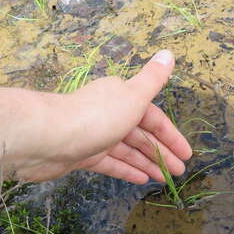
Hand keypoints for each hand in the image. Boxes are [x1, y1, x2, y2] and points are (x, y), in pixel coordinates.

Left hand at [17, 50, 191, 184]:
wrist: (46, 137)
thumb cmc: (96, 117)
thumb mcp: (132, 96)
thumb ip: (152, 79)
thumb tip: (169, 53)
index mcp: (122, 98)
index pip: (154, 118)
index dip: (172, 136)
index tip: (187, 154)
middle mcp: (110, 115)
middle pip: (142, 135)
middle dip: (162, 153)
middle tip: (179, 172)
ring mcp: (96, 136)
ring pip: (127, 150)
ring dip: (147, 163)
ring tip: (164, 179)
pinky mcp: (83, 155)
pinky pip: (110, 163)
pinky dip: (126, 170)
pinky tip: (141, 180)